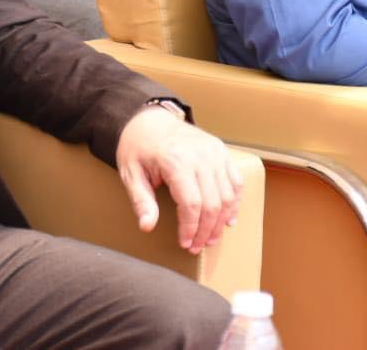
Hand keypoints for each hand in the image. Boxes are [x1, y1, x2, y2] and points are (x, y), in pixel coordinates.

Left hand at [115, 106, 242, 253]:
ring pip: (228, 195)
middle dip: (206, 230)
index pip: (192, 204)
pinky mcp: (221, 151)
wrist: (149, 120)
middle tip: (197, 246)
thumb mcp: (130, 174)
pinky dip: (234, 203)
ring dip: (221, 221)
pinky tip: (227, 220)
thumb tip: (147, 226)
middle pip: (213, 203)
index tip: (185, 243)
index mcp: (176, 160)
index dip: (190, 228)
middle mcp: (200, 155)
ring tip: (210, 238)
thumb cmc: (138, 147)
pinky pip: (236, 181)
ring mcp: (214, 151)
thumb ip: (141, 201)